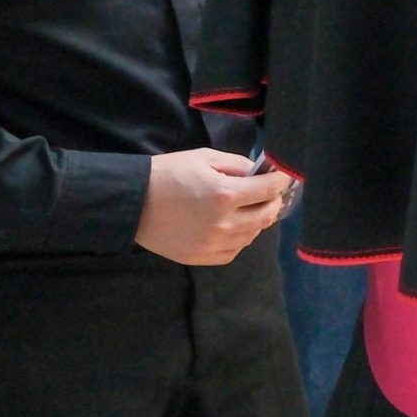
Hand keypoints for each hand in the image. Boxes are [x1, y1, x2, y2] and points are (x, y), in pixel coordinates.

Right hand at [134, 148, 291, 265]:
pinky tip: (232, 226)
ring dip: (257, 220)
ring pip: (253, 235)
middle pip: (267, 215)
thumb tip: (262, 172)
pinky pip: (234, 250)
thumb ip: (238, 165)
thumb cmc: (169, 174)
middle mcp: (224, 224)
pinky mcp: (202, 258)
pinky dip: (240, 238)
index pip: (270, 190)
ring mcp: (213, 244)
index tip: (283, 176)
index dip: (281, 180)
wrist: (133, 203)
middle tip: (269, 192)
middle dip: (273, 201)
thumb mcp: (206, 158)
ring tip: (249, 208)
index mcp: (225, 195)